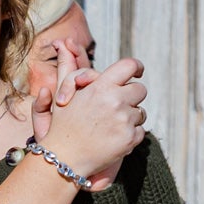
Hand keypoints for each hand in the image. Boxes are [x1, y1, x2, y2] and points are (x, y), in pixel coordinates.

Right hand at [35, 55, 147, 187]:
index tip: (138, 72)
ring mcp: (124, 121)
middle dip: (131, 97)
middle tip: (119, 106)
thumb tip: (64, 44)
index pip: (129, 66)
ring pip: (141, 112)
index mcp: (101, 87)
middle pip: (140, 90)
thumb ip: (69, 68)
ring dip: (131, 117)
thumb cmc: (62, 125)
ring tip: (112, 125)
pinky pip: (141, 131)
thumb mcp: (63, 93)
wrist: (64, 159)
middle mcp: (115, 101)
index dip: (136, 67)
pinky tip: (114, 138)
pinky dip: (130, 135)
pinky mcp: (130, 139)